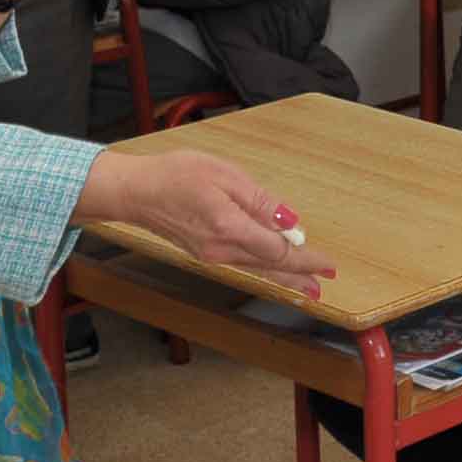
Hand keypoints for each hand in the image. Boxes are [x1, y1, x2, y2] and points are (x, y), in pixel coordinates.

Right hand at [77, 148, 335, 298]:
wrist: (135, 191)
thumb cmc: (175, 175)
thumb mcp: (224, 174)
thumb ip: (260, 200)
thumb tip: (289, 223)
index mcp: (230, 228)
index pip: (278, 251)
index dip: (305, 258)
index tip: (326, 264)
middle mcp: (221, 250)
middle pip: (271, 267)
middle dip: (301, 275)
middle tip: (325, 281)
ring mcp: (211, 256)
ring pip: (257, 270)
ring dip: (284, 278)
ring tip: (307, 287)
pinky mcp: (204, 254)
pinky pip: (243, 266)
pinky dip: (264, 271)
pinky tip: (273, 271)